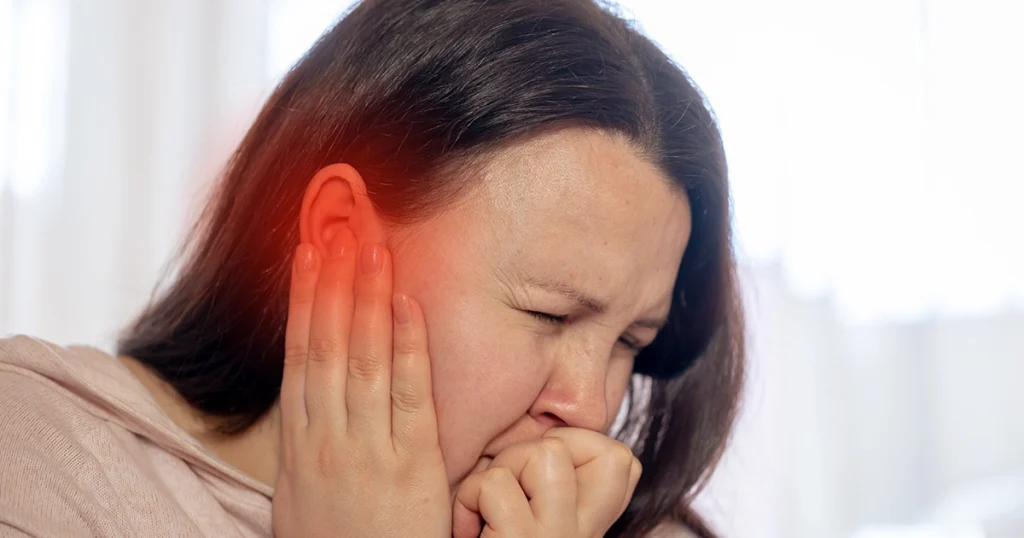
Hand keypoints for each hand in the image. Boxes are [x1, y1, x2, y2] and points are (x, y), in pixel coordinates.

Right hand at [272, 233, 450, 536]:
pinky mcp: (412, 464)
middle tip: (335, 226)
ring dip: (365, 297)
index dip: (303, 301)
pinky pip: (410, 393)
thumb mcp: (301, 500)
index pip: (298, 356)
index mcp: (298, 446)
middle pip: (326, 344)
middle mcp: (326, 437)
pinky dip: (409, 345)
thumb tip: (309, 410)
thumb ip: (307, 450)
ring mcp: (367, 448)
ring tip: (368, 244)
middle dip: (330, 282)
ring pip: (362, 357)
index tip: (304, 254)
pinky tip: (408, 303)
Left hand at [452, 427, 641, 537]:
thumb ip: (547, 479)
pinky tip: (468, 531)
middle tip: (503, 496)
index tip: (536, 478)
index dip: (568, 448)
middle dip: (524, 455)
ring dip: (500, 474)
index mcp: (595, 525)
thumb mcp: (536, 516)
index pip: (618, 456)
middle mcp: (586, 535)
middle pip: (577, 447)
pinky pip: (495, 486)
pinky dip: (468, 500)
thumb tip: (541, 426)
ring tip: (486, 510)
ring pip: (545, 455)